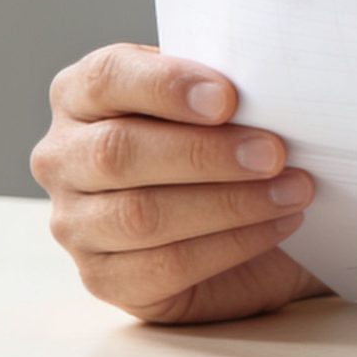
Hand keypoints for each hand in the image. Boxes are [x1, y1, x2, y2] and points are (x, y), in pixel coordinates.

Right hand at [30, 43, 331, 323]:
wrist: (238, 222)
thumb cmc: (223, 142)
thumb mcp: (218, 103)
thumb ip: (223, 89)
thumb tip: (268, 86)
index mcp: (81, 95)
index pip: (105, 78)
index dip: (165, 86)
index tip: (228, 98)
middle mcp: (63, 158)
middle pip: (118, 153)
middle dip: (205, 153)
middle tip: (275, 153)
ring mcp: (74, 223)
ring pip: (140, 215)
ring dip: (229, 203)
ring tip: (293, 190)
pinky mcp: (104, 278)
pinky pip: (163, 266)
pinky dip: (231, 245)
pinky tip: (277, 225)